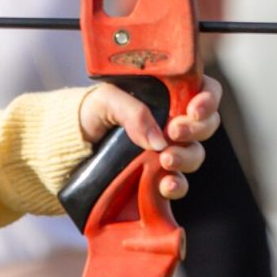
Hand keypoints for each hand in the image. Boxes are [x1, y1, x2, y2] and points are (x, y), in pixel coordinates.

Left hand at [78, 76, 223, 200]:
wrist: (69, 147)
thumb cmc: (89, 114)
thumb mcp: (105, 101)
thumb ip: (133, 112)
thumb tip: (158, 140)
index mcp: (164, 96)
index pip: (200, 90)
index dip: (207, 98)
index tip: (194, 110)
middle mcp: (170, 122)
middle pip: (205, 124)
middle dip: (197, 129)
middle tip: (174, 132)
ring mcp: (166, 151)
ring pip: (195, 154)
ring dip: (186, 157)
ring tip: (166, 159)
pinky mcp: (157, 178)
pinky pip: (179, 184)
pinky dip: (177, 186)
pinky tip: (166, 185)